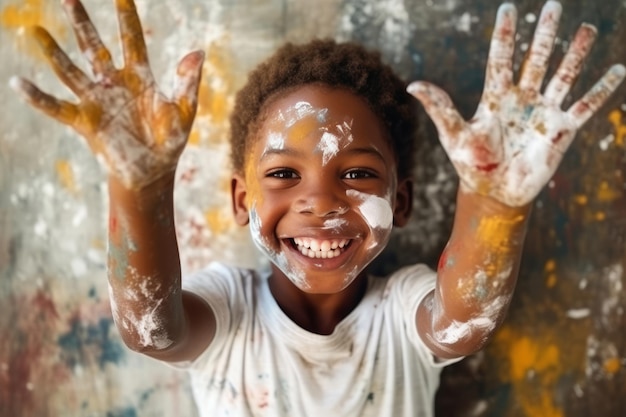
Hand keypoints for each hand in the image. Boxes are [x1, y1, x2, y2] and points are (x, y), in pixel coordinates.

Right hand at [11, 0, 203, 188]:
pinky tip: (19, 84)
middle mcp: (113, 84)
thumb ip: (188, 82)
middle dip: (82, 23)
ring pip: (71, 71)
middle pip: (94, 47)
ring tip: (35, 31)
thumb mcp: (184, 111)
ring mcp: (97, 102)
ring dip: (54, 53)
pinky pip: (58, 108)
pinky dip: (39, 98)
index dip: (126, 17)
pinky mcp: (85, 123)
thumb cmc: (169, 141)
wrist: (154, 172)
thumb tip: (197, 52)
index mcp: (139, 78)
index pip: (131, 40)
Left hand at [407, 0, 624, 206]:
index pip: (500, 59)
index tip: (508, 8)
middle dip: (545, 34)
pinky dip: (601, 90)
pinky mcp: (561, 130)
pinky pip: (585, 106)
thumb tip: (413, 85)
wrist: (494, 193)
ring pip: (563, 76)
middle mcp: (521, 99)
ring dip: (576, 53)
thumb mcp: (453, 135)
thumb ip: (440, 108)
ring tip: (588, 29)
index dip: (504, 35)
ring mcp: (543, 112)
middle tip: (555, 6)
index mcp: (495, 97)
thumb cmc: (472, 164)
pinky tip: (617, 71)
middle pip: (536, 59)